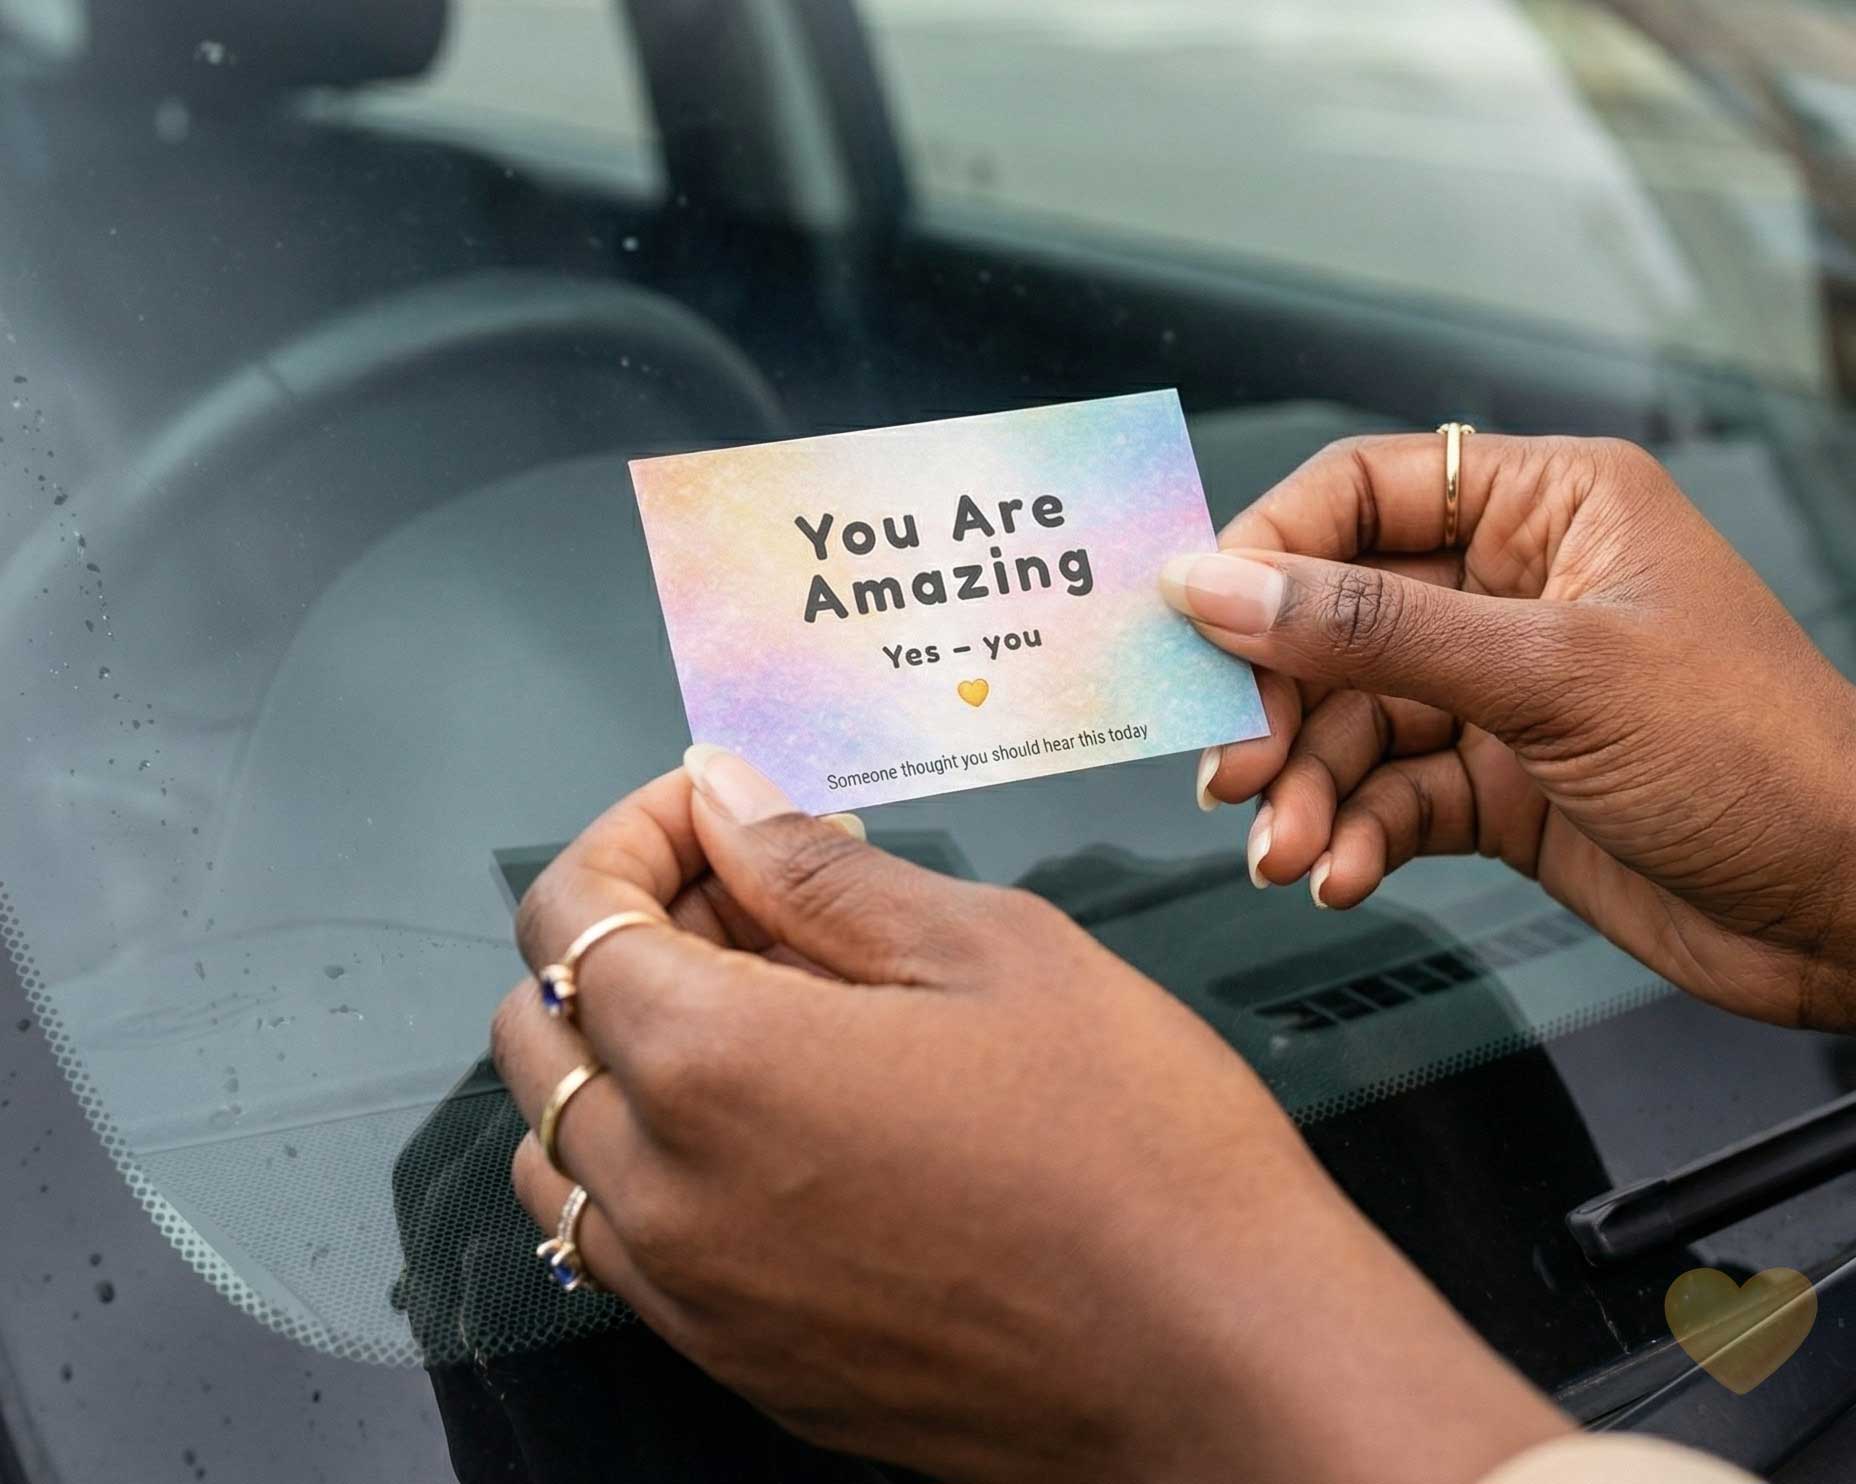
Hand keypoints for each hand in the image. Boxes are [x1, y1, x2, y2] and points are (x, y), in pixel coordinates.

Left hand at [490, 751, 1566, 1483]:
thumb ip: (819, 870)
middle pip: (539, 1028)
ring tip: (766, 1010)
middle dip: (623, 932)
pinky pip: (627, 1245)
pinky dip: (656, 1161)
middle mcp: (669, 1192)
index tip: (714, 815)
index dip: (633, 834)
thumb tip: (726, 802)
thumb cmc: (1135, 1145)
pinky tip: (780, 1125)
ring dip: (625, 1054)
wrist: (1222, 1359)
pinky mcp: (742, 1362)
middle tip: (756, 900)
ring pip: (565, 1146)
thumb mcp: (990, 948)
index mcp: (714, 1062)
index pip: (571, 916)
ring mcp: (695, 1298)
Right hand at [1165, 433, 1855, 1029]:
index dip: (1267, 551)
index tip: (1194, 621)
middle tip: (1233, 765)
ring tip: (1288, 849)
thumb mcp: (1551, 677)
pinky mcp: (1495, 784)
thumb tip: (1224, 585)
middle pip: (1333, 619)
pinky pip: (1385, 795)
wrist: (1849, 914)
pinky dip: (1352, 835)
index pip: (1359, 493)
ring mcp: (1501, 693)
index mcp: (1547, 509)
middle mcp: (1513, 591)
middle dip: (1279, 703)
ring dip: (1306, 789)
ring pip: (1350, 722)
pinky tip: (1342, 871)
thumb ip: (1372, 630)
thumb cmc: (1761, 759)